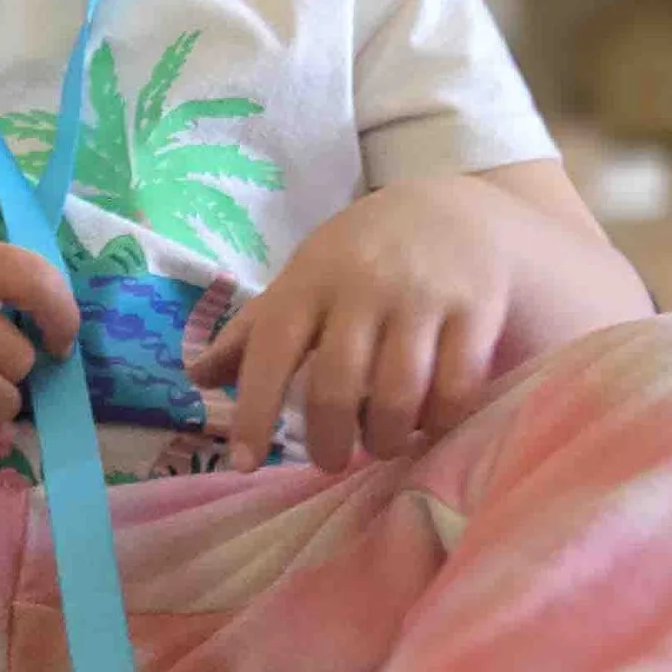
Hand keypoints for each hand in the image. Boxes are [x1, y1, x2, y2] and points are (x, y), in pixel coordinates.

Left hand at [188, 179, 532, 473]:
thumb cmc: (363, 257)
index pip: (270, 349)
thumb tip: (195, 379)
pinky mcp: (476, 309)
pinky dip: (438, 420)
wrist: (457, 208)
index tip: (244, 463)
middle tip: (330, 461)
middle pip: (335, 385)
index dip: (254, 411)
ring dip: (384, 439)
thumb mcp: (304, 279)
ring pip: (397, 395)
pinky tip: (429, 424)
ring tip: (381, 445)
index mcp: (310, 280)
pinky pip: (456, 388)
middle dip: (327, 440)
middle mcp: (363, 285)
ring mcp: (423, 296)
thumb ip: (254, 331)